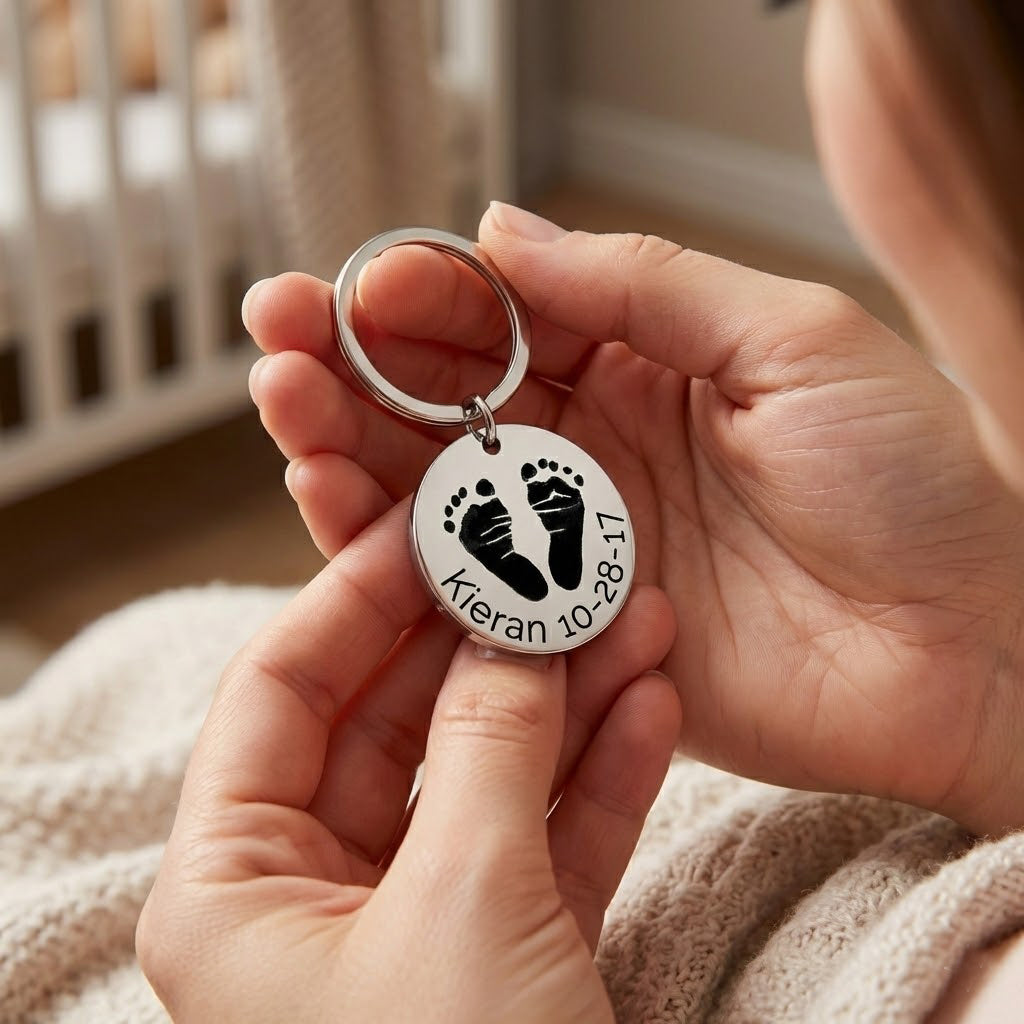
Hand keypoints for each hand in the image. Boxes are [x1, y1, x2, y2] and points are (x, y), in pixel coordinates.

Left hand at [136, 504, 679, 1022]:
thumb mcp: (465, 904)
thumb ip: (489, 747)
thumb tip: (511, 630)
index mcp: (236, 889)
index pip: (281, 690)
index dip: (357, 596)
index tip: (430, 526)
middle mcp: (315, 900)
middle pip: (401, 722)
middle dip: (486, 641)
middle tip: (550, 562)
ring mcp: (419, 926)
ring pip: (489, 773)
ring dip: (564, 697)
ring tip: (630, 616)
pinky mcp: (507, 956)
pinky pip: (548, 839)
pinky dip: (601, 775)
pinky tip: (651, 703)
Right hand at [244, 203, 1023, 834]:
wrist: (969, 648)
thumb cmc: (913, 485)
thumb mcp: (793, 338)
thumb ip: (644, 285)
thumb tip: (504, 228)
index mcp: (644, 366)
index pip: (504, 321)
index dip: (423, 301)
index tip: (354, 288)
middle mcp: (594, 453)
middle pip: (445, 406)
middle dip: (354, 369)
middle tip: (278, 339)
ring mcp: (575, 547)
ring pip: (434, 494)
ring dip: (351, 452)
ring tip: (286, 411)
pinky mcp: (570, 636)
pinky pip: (465, 594)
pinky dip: (395, 556)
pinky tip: (336, 508)